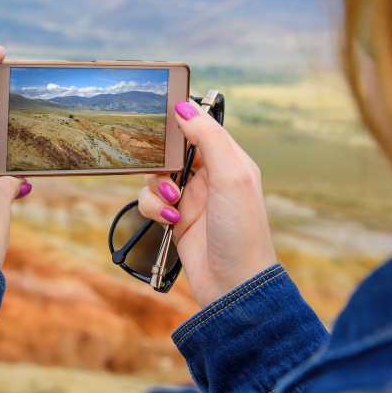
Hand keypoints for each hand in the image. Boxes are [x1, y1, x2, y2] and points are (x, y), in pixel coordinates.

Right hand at [137, 100, 276, 308]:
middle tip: (164, 168)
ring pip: (155, 175)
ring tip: (173, 202)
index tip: (160, 116)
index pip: (200, 127)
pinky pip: (149, 201)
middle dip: (161, 159)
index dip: (180, 121)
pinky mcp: (174, 219)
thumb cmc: (242, 232)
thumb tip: (185, 106)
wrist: (233, 286)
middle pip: (171, 150)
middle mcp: (209, 176)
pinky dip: (153, 208)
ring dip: (157, 187)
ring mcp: (190, 198)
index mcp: (229, 160)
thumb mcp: (232, 178)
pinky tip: (170, 221)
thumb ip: (209, 139)